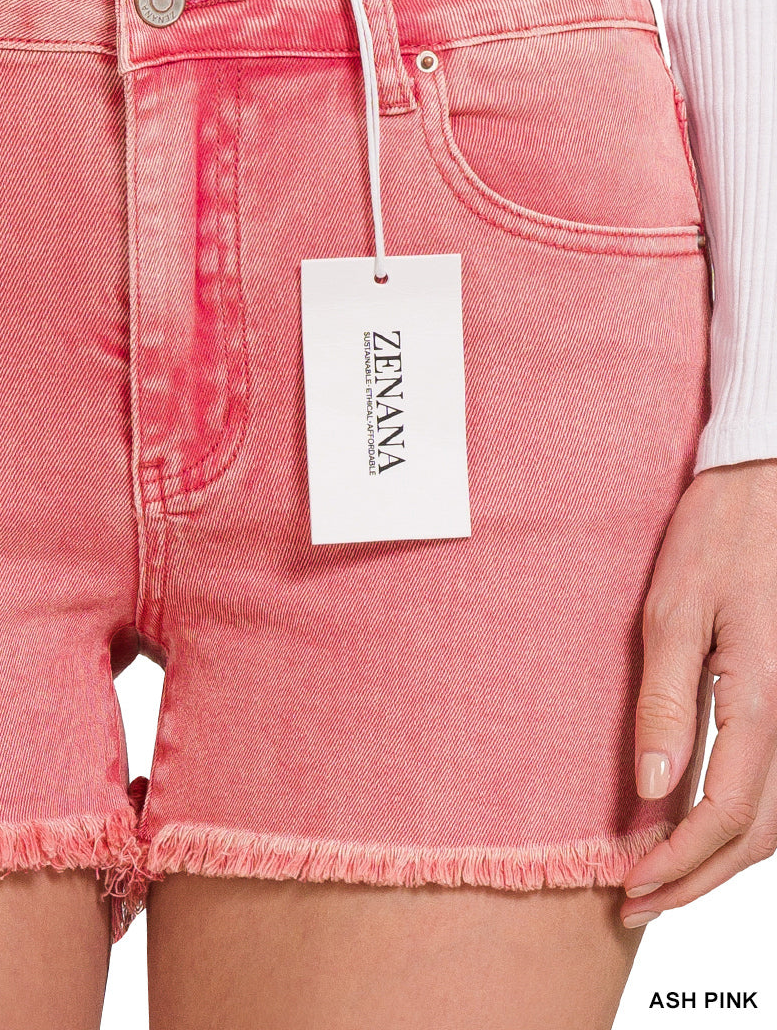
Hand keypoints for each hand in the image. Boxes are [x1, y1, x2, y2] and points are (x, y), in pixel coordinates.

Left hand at [620, 458, 776, 928]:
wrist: (761, 490)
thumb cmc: (715, 540)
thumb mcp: (672, 612)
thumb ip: (666, 702)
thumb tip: (651, 790)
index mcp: (762, 698)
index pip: (725, 813)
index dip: (679, 861)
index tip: (630, 884)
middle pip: (759, 833)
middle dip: (698, 878)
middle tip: (638, 901)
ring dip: (723, 857)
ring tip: (664, 876)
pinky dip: (744, 821)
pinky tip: (700, 823)